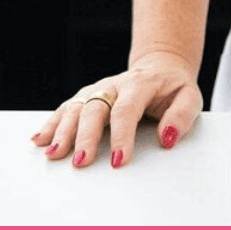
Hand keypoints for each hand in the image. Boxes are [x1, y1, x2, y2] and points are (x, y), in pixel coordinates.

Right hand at [29, 53, 202, 168]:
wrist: (161, 68)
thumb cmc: (174, 88)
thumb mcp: (190, 97)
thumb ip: (181, 116)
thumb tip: (167, 138)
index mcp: (141, 83)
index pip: (127, 109)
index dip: (122, 135)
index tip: (120, 160)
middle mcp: (115, 84)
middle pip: (95, 108)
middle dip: (86, 136)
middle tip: (81, 161)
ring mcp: (99, 89)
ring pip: (76, 107)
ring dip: (63, 130)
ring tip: (54, 154)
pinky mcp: (88, 95)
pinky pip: (67, 107)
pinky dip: (52, 123)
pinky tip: (40, 139)